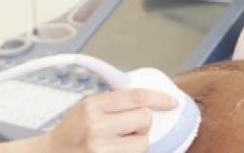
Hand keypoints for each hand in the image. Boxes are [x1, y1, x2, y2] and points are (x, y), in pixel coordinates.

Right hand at [41, 88, 177, 152]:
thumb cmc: (72, 131)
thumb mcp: (86, 107)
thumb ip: (113, 101)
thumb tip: (147, 99)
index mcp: (92, 106)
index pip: (136, 96)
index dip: (159, 98)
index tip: (171, 102)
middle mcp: (96, 126)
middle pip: (144, 118)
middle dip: (142, 123)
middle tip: (129, 128)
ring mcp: (101, 149)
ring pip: (143, 141)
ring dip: (137, 141)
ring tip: (120, 142)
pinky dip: (131, 152)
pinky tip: (116, 149)